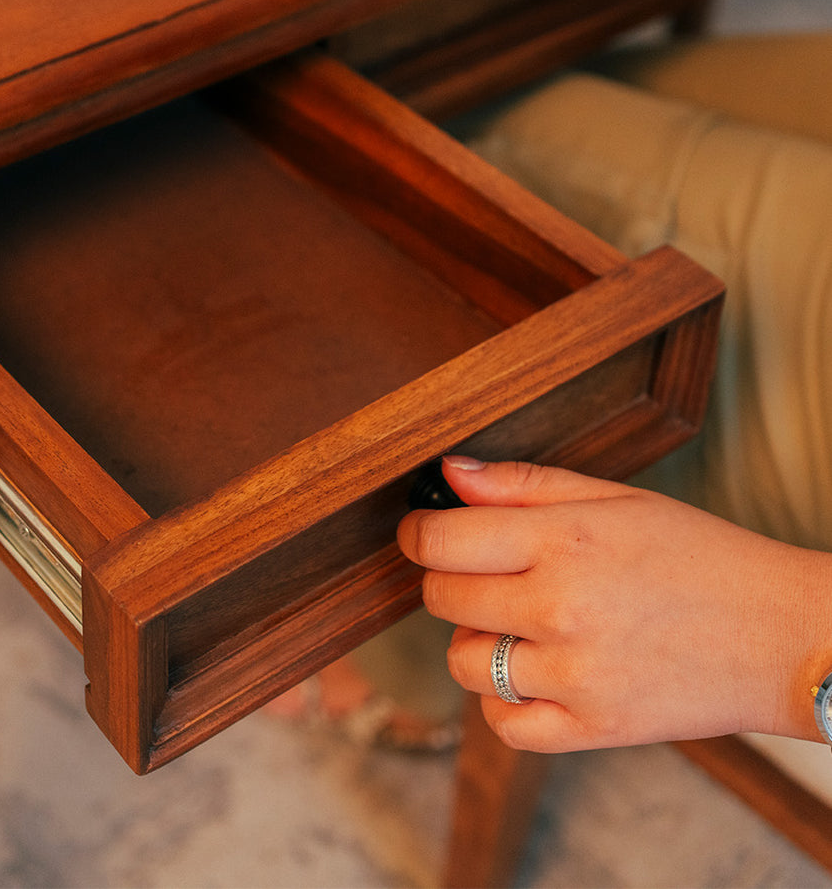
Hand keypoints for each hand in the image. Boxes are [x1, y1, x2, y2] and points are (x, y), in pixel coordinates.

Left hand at [397, 456, 831, 752]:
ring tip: (524, 626)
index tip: (425, 534)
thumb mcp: (615, 498)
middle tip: (487, 577)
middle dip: (449, 584)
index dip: (418, 534)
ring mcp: (575, 676)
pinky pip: (503, 725)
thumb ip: (521, 485)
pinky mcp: (594, 730)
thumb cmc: (701, 556)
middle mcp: (560, 608)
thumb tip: (448, 475)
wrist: (786, 636)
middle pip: (442, 601)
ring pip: (465, 664)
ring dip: (479, 643)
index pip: (440, 542)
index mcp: (562, 541)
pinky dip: (505, 704)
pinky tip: (536, 675)